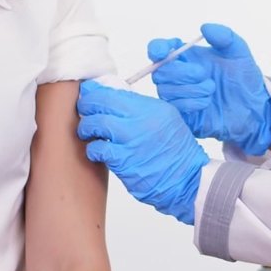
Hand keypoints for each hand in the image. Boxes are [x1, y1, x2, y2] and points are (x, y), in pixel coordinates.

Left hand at [77, 82, 209, 224]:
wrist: (187, 179)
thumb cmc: (176, 151)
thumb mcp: (166, 119)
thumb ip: (142, 108)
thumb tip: (114, 98)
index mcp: (151, 108)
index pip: (116, 91)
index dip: (97, 91)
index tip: (89, 91)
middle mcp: (141, 121)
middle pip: (102, 103)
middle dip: (87, 104)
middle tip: (83, 109)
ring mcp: (131, 141)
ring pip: (95, 123)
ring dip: (86, 127)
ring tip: (87, 131)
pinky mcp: (123, 161)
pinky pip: (97, 149)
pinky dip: (92, 149)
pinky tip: (96, 151)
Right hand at [148, 23, 270, 155]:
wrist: (252, 106)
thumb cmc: (243, 77)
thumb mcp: (239, 52)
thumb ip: (225, 37)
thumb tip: (205, 28)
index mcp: (186, 56)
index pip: (160, 48)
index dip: (156, 48)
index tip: (162, 52)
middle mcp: (178, 75)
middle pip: (160, 72)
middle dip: (181, 72)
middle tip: (204, 74)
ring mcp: (179, 95)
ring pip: (165, 91)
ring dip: (190, 89)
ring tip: (211, 89)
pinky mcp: (183, 114)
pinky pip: (175, 108)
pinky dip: (192, 103)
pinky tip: (207, 102)